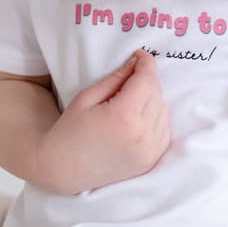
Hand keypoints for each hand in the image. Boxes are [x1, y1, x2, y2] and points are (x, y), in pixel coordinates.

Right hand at [37, 49, 170, 192]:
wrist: (63, 170)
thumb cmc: (70, 131)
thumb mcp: (87, 98)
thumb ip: (116, 79)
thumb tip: (136, 63)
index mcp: (124, 116)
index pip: (147, 80)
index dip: (146, 63)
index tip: (140, 55)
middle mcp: (142, 134)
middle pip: (157, 94)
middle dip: (146, 80)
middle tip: (130, 77)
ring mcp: (149, 151)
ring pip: (164, 111)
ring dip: (152, 99)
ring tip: (132, 100)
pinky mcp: (150, 161)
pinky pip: (164, 130)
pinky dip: (156, 119)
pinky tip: (139, 118)